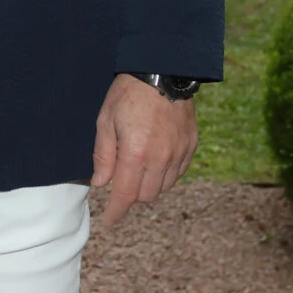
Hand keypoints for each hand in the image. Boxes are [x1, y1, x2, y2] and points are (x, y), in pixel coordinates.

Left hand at [93, 74, 197, 227]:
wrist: (163, 70)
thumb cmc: (128, 94)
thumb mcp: (105, 120)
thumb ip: (103, 155)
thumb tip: (101, 184)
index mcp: (136, 153)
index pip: (125, 194)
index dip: (116, 211)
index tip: (109, 221)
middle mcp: (161, 158)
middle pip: (146, 195)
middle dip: (130, 195)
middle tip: (120, 182)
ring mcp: (179, 153)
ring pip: (163, 187)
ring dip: (148, 186)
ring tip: (137, 168)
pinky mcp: (191, 146)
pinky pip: (178, 173)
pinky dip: (165, 175)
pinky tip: (155, 162)